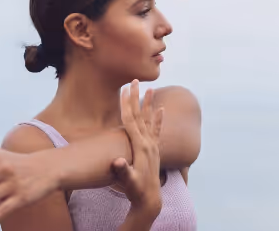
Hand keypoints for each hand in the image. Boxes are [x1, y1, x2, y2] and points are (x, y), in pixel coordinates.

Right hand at [113, 80, 164, 229]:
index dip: (126, 105)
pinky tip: (161, 109)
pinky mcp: (155, 149)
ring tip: (150, 88)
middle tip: (135, 80)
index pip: (131, 120)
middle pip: (140, 115)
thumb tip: (118, 162)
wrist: (150, 199)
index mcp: (140, 146)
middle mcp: (148, 142)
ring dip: (148, 103)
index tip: (124, 90)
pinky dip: (158, 118)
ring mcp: (153, 145)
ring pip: (149, 119)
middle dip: (137, 97)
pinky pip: (156, 130)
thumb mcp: (128, 181)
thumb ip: (124, 171)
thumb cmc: (136, 190)